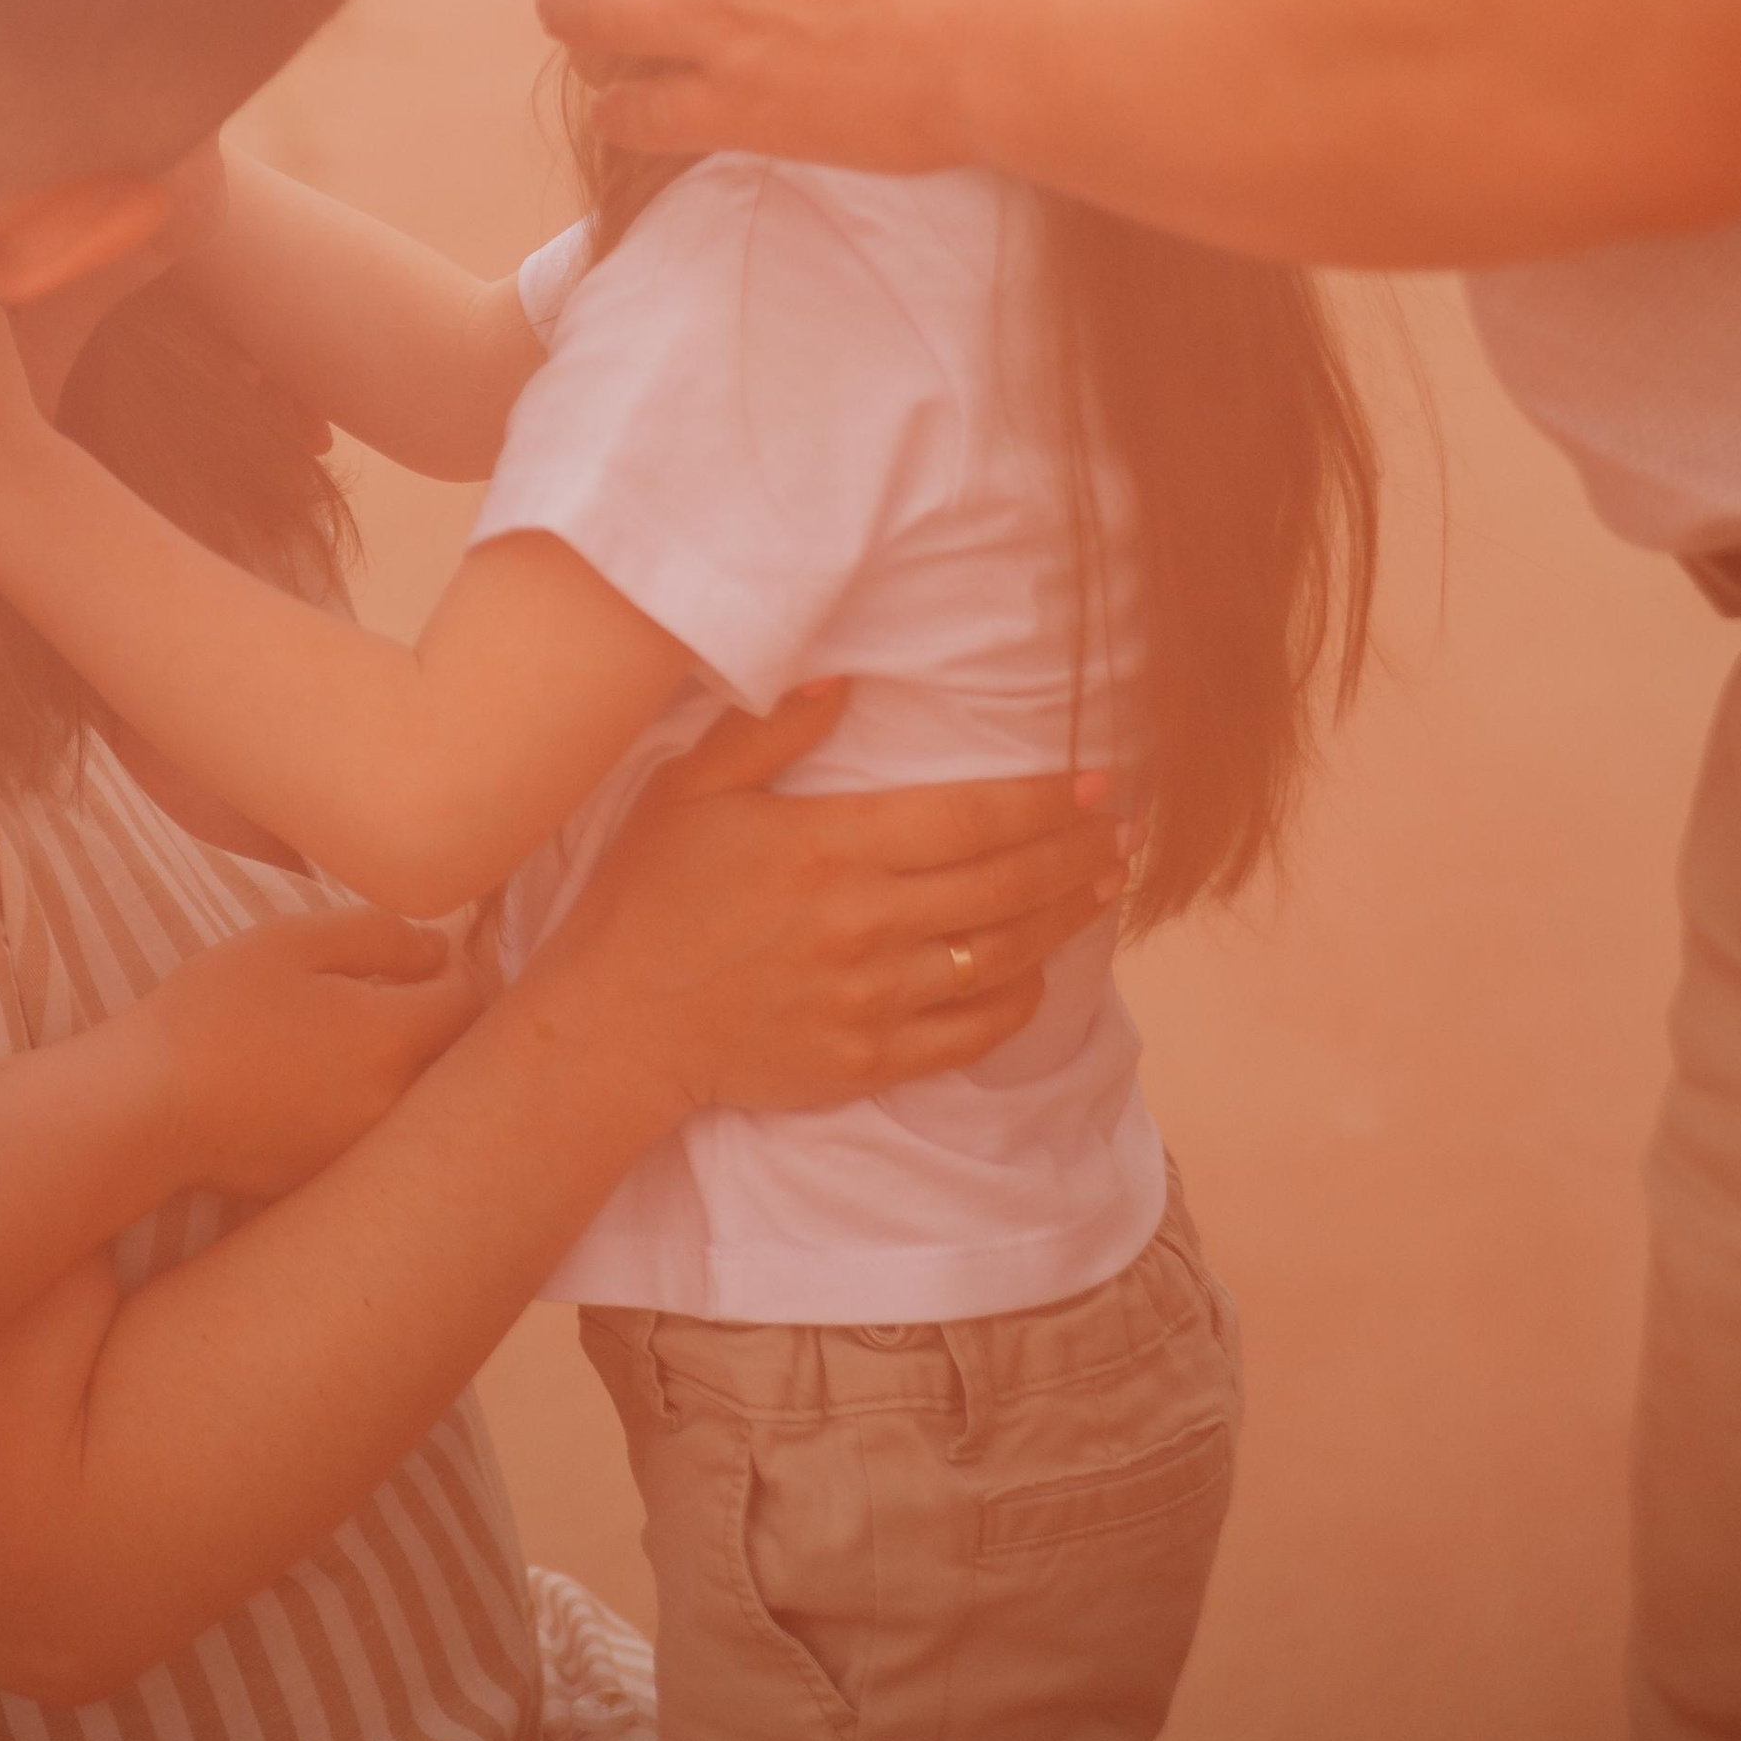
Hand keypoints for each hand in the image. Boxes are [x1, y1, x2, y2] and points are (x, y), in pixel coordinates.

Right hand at [148, 905, 480, 1203]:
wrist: (145, 1109)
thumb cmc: (215, 1010)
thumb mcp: (294, 941)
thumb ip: (380, 934)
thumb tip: (437, 949)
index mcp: (392, 1039)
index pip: (468, 1004)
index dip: (455, 971)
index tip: (423, 959)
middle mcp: (393, 1105)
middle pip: (458, 1061)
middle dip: (445, 1023)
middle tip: (407, 994)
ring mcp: (362, 1153)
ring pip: (421, 1104)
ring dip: (414, 1068)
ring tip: (366, 1039)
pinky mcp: (329, 1180)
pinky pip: (378, 1138)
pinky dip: (374, 1108)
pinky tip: (328, 1086)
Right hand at [527, 684, 1125, 1123]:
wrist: (616, 1026)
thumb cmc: (648, 896)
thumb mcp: (691, 789)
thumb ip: (769, 730)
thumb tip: (843, 680)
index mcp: (828, 849)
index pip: (967, 819)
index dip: (1042, 800)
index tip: (1098, 782)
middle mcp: (862, 925)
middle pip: (1002, 885)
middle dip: (1073, 853)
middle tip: (1124, 831)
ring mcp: (869, 1000)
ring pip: (999, 955)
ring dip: (1064, 920)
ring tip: (1105, 887)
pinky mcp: (865, 1061)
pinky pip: (968, 1032)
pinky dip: (1017, 1001)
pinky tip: (1042, 972)